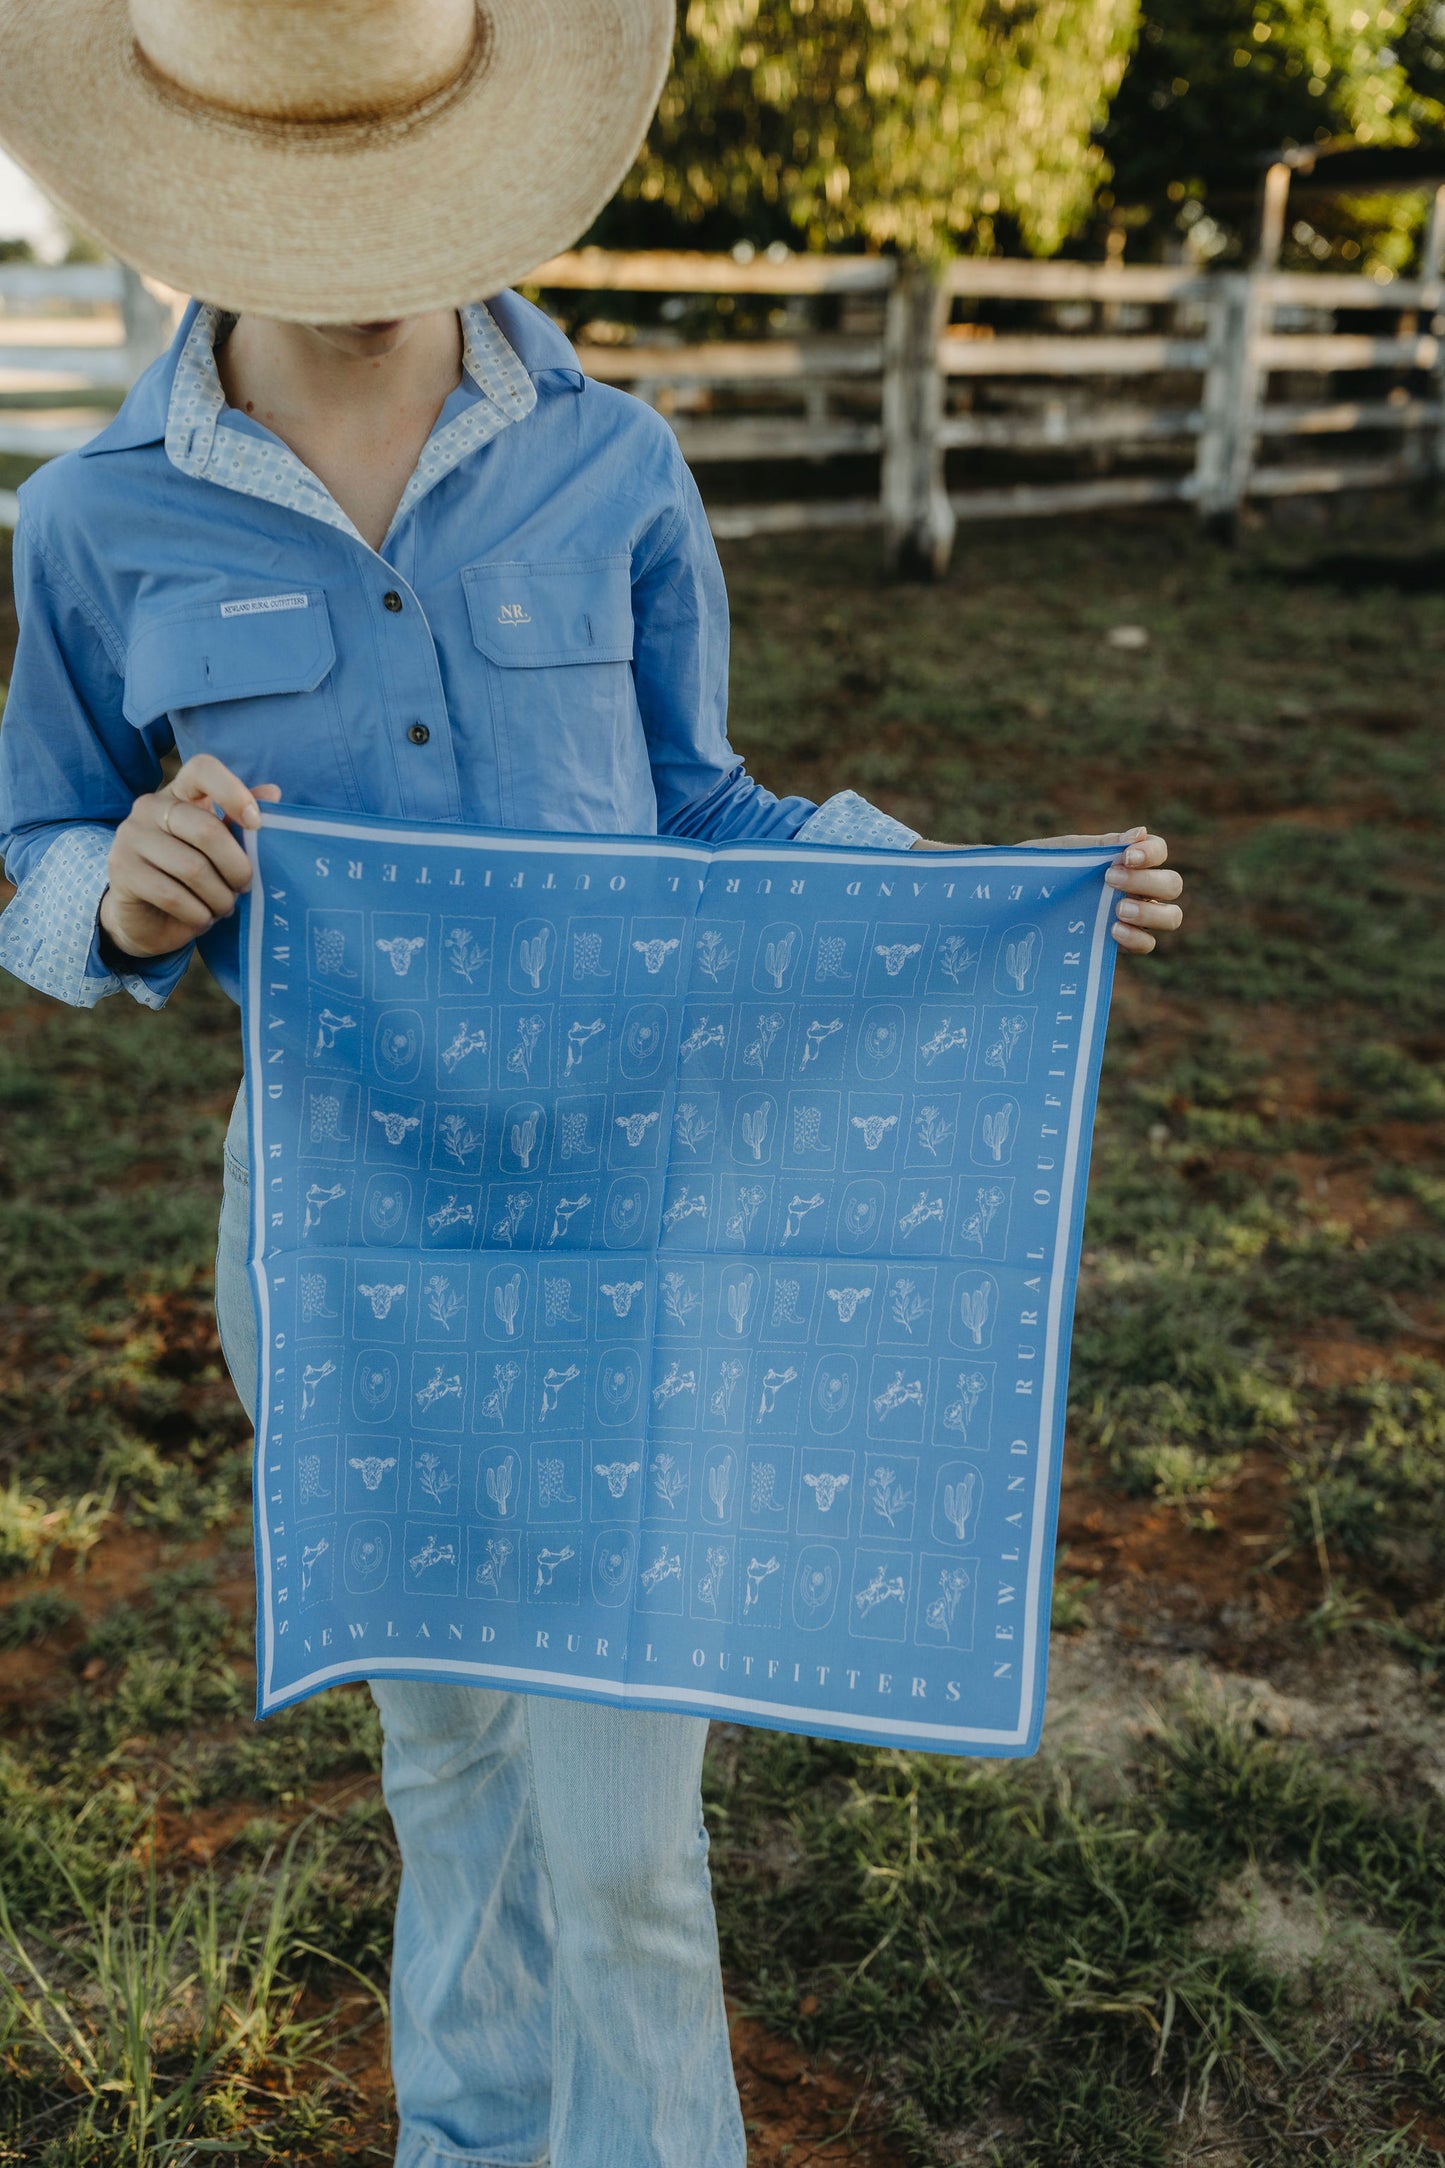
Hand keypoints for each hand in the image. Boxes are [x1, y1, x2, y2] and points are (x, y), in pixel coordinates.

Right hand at [99, 755, 281, 959]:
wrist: (147, 918)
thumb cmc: (191, 878)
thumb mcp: (220, 848)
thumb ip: (241, 820)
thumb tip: (273, 793)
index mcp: (178, 792)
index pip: (203, 769)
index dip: (233, 792)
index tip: (256, 823)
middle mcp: (149, 807)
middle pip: (207, 830)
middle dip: (237, 867)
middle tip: (245, 887)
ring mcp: (131, 837)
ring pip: (193, 869)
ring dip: (220, 897)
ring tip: (224, 906)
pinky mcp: (122, 871)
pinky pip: (174, 896)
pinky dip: (198, 914)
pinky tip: (202, 918)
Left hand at [909, 824, 1183, 954]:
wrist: (1002, 903)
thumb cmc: (1033, 871)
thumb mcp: (1062, 854)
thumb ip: (1100, 846)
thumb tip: (1140, 832)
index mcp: (1124, 861)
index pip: (1158, 852)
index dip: (1152, 853)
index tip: (1125, 857)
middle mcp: (1134, 889)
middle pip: (1172, 885)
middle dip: (1149, 882)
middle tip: (1110, 880)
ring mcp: (1129, 917)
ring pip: (1170, 916)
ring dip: (1152, 911)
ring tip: (1119, 910)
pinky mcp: (1115, 943)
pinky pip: (1146, 944)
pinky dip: (1137, 937)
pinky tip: (1112, 930)